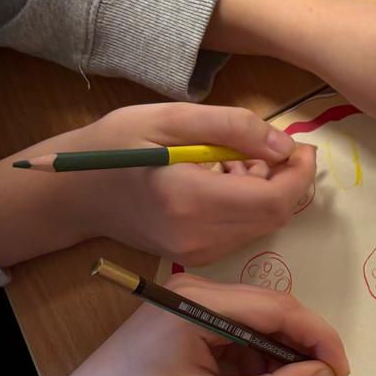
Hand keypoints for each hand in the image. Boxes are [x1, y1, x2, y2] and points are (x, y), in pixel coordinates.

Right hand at [0, 102, 315, 269]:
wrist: (74, 195)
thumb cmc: (113, 147)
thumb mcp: (169, 118)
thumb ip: (232, 128)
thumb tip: (283, 146)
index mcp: (192, 200)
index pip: (274, 200)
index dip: (300, 175)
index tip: (301, 147)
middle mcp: (200, 236)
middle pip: (275, 216)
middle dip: (289, 181)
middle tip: (273, 146)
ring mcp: (198, 252)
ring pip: (263, 225)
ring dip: (268, 192)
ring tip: (235, 159)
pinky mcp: (196, 256)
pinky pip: (243, 231)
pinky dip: (249, 205)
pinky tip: (223, 179)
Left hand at [7, 275, 347, 375]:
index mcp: (200, 300)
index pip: (279, 308)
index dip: (319, 338)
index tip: (343, 373)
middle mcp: (196, 290)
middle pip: (270, 311)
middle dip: (302, 347)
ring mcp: (187, 304)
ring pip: (255, 324)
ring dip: (278, 356)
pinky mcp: (181, 323)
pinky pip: (233, 335)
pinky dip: (254, 361)